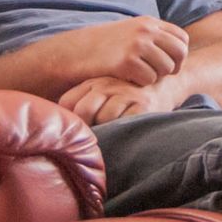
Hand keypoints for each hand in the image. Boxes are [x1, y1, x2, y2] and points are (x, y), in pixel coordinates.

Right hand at [52, 16, 188, 86]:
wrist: (76, 52)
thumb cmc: (105, 47)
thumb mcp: (131, 32)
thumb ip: (154, 37)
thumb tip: (180, 50)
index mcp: (149, 22)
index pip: (182, 39)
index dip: (178, 55)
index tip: (168, 64)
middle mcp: (145, 30)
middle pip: (179, 53)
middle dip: (172, 68)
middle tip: (157, 74)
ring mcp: (137, 45)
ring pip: (166, 68)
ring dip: (155, 77)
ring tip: (138, 75)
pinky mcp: (127, 61)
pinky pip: (149, 79)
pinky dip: (140, 83)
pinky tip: (128, 78)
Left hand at [60, 76, 181, 124]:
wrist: (163, 85)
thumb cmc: (125, 96)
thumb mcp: (102, 93)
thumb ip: (81, 104)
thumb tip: (58, 132)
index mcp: (92, 82)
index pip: (68, 102)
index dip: (67, 120)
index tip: (73, 132)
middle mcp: (108, 84)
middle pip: (84, 110)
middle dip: (85, 128)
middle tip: (92, 139)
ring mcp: (126, 93)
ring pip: (105, 117)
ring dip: (107, 129)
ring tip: (114, 132)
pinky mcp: (144, 104)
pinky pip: (126, 121)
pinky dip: (124, 129)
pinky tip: (127, 129)